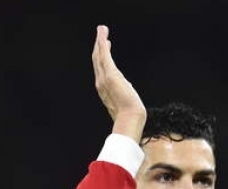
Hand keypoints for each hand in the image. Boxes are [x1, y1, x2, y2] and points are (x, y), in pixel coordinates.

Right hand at [92, 25, 145, 139]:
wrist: (130, 119)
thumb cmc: (130, 116)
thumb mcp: (126, 104)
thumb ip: (124, 97)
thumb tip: (130, 96)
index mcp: (105, 90)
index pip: (102, 70)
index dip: (102, 57)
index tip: (107, 47)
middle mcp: (101, 83)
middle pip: (97, 61)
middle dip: (99, 46)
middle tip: (101, 33)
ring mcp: (104, 78)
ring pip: (99, 55)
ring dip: (100, 41)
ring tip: (102, 29)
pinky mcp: (110, 74)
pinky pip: (104, 56)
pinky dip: (102, 44)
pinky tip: (104, 35)